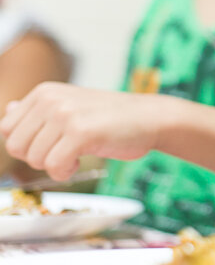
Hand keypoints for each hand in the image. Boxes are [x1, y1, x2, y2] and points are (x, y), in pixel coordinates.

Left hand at [0, 83, 163, 179]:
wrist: (151, 117)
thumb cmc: (113, 116)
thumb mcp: (72, 106)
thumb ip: (38, 111)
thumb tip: (8, 109)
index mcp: (44, 92)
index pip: (8, 129)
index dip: (28, 144)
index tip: (53, 143)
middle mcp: (50, 99)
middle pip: (16, 147)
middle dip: (39, 157)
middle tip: (65, 151)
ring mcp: (65, 115)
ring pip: (34, 160)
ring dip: (55, 166)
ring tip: (78, 153)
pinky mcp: (81, 133)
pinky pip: (54, 167)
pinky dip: (66, 172)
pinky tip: (81, 161)